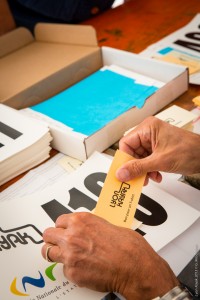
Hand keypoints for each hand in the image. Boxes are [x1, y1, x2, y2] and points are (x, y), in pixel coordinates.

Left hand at [41, 212, 178, 299]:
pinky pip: (64, 269)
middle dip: (53, 238)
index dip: (62, 227)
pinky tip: (83, 268)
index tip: (63, 230)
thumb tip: (85, 230)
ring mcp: (69, 255)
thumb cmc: (127, 246)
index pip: (59, 221)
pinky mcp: (72, 272)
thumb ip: (89, 226)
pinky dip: (71, 269)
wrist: (134, 266)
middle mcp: (72, 236)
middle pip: (48, 234)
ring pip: (47, 252)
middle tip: (58, 242)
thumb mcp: (106, 225)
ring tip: (63, 255)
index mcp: (80, 221)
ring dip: (55, 253)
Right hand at [116, 116, 199, 183]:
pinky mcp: (159, 149)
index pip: (126, 143)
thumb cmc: (190, 151)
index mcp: (148, 128)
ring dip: (144, 170)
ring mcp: (155, 141)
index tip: (123, 172)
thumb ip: (138, 168)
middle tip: (137, 178)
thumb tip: (121, 173)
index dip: (125, 159)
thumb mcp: (160, 161)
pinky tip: (156, 175)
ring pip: (140, 158)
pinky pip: (148, 160)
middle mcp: (149, 133)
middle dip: (136, 167)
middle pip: (132, 152)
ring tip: (150, 178)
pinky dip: (150, 170)